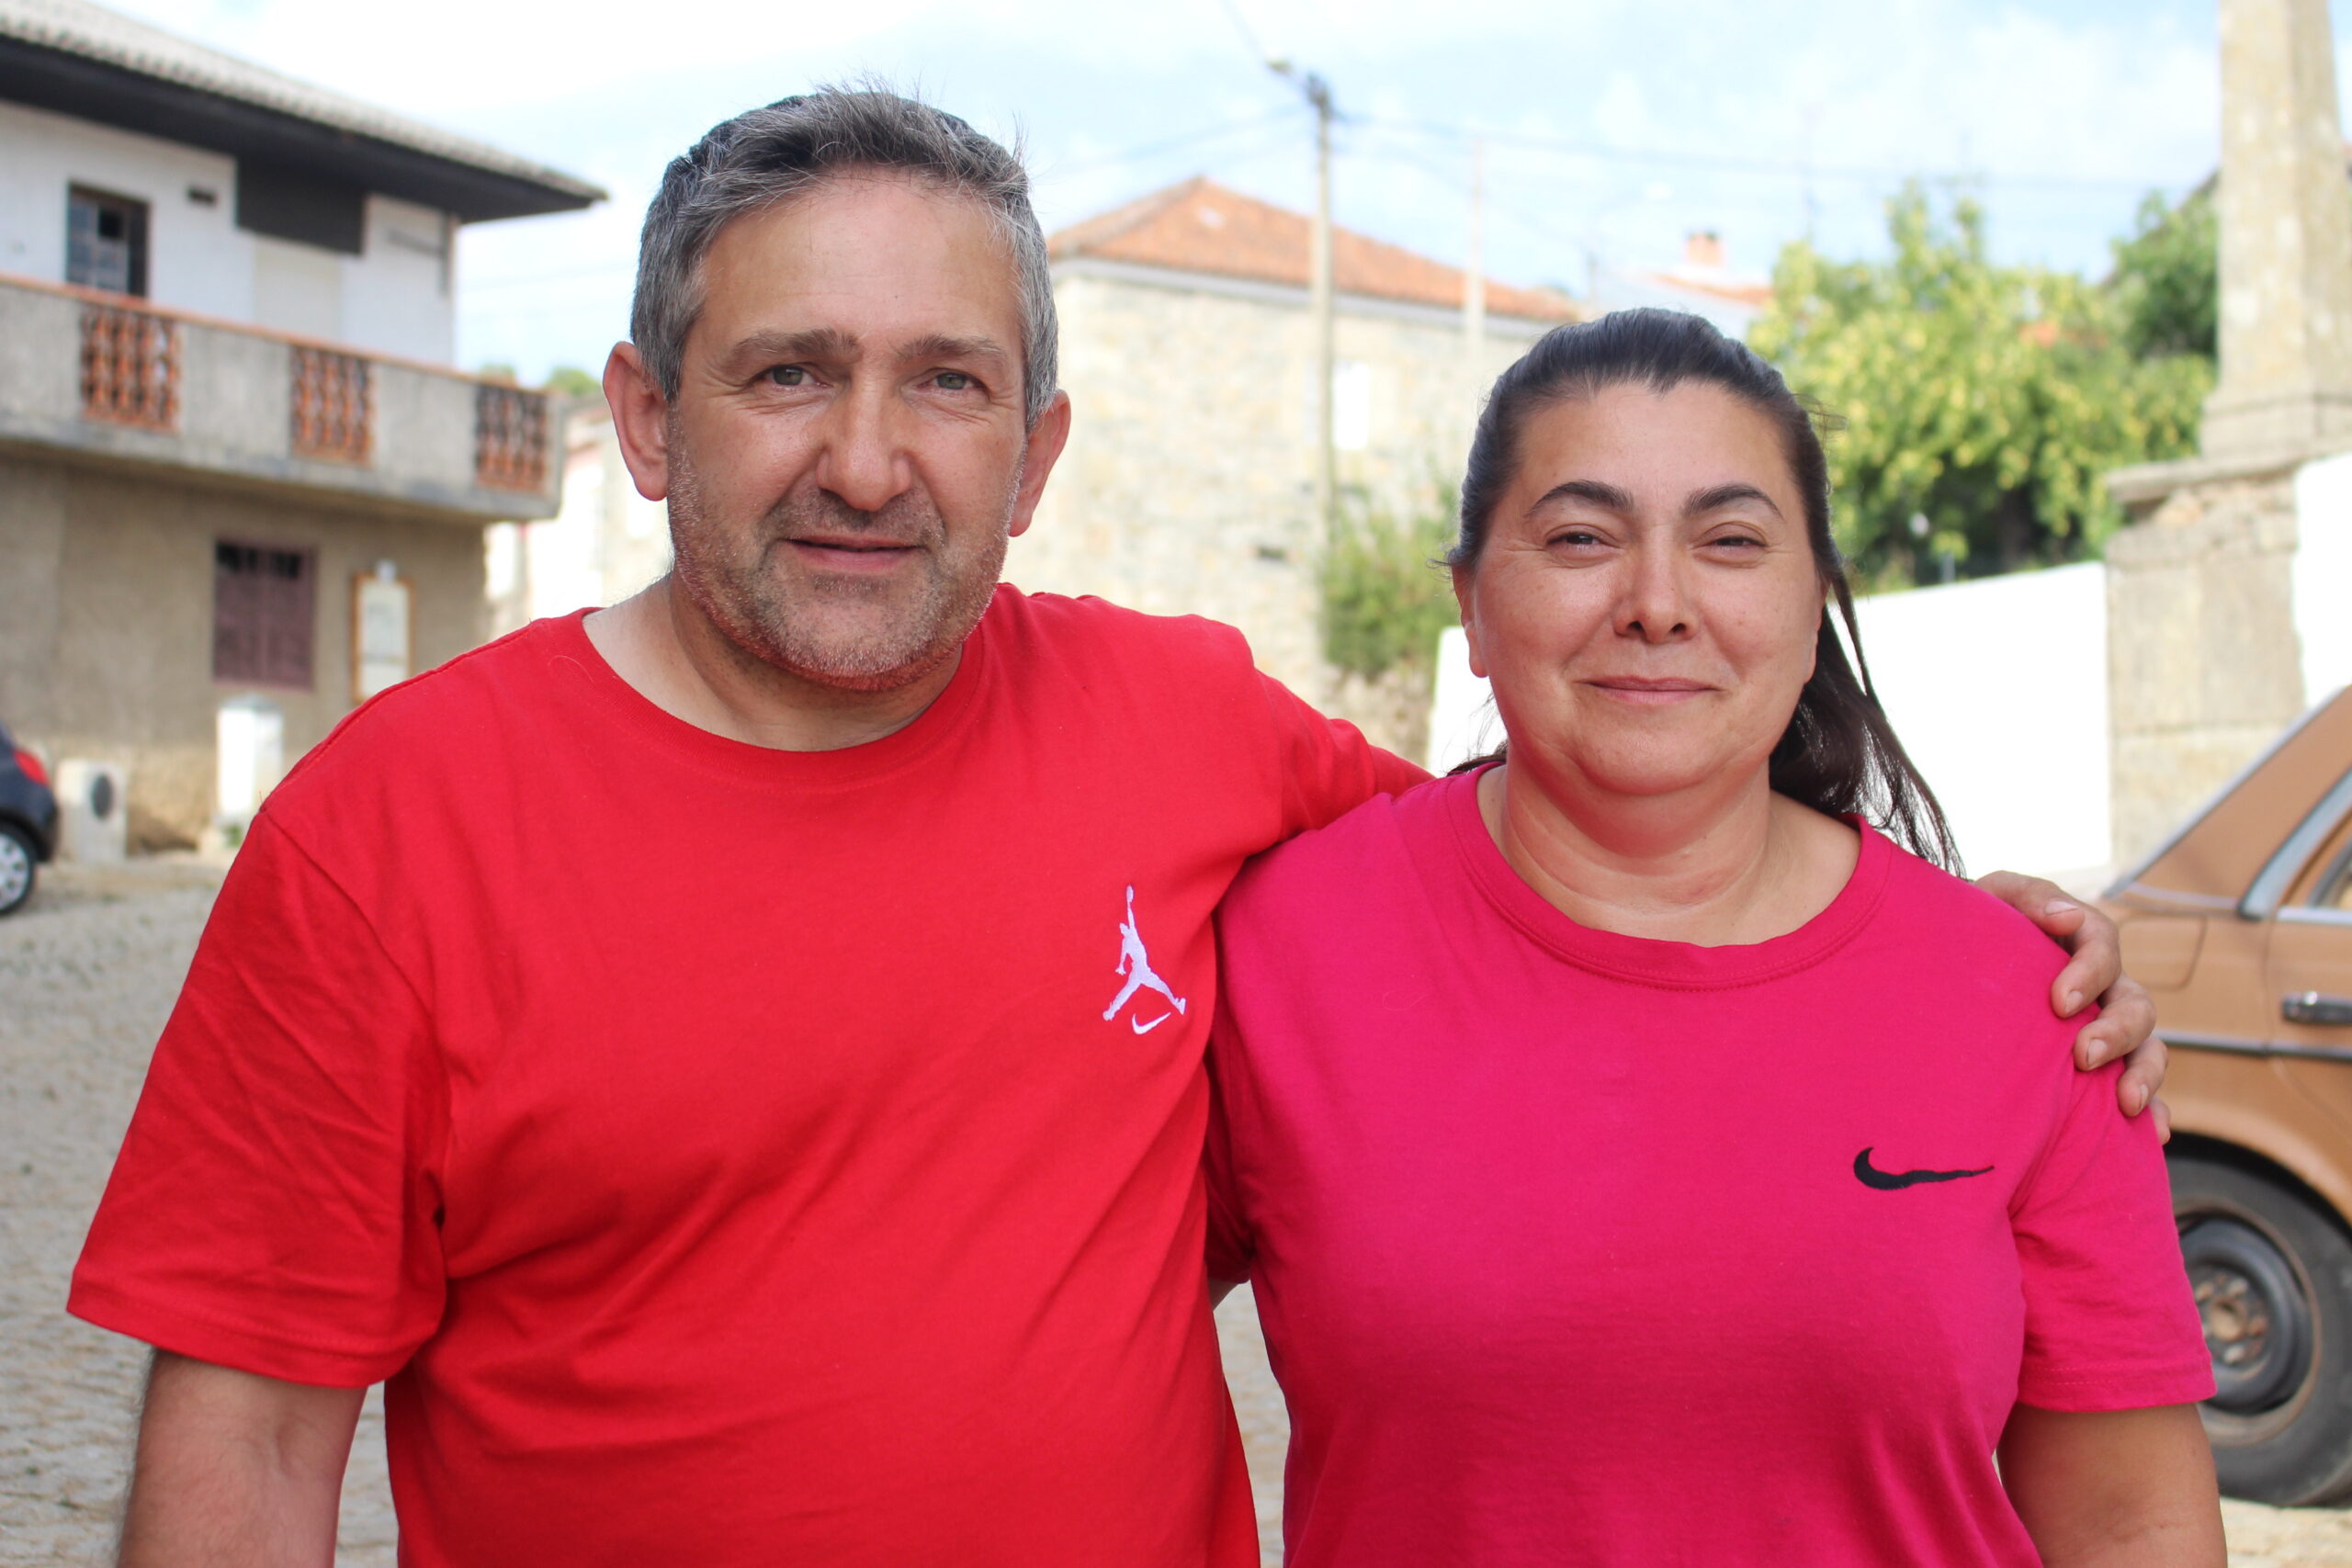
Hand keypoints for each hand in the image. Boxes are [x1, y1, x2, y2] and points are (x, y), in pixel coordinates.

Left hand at [1977, 871, 2168, 1139]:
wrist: (1943, 968)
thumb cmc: (1969, 931)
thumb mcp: (1990, 901)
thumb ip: (2027, 897)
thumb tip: (2067, 915)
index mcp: (2076, 942)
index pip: (2102, 944)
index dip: (2090, 970)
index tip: (2058, 1002)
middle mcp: (2101, 988)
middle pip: (2135, 1004)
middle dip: (2117, 1032)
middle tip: (2083, 1056)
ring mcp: (2106, 1030)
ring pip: (2148, 1049)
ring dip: (2144, 1074)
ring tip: (2125, 1102)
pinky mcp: (2102, 1071)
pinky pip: (2141, 1092)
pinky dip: (2157, 1113)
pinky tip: (2155, 1134)